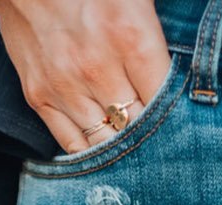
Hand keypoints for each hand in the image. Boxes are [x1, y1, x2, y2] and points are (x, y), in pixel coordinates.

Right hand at [0, 0, 170, 154]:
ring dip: (120, 145)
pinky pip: (71, 144)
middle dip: (149, 134)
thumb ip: (159, 38)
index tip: (179, 119)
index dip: (174, 115)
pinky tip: (102, 144)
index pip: (163, 101)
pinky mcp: (39, 97)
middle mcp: (96, 68)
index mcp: (129, 37)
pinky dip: (89, 150)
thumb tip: (182, 79)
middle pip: (135, 127)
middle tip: (158, 135)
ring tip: (129, 139)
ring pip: (105, 142)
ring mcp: (64, 86)